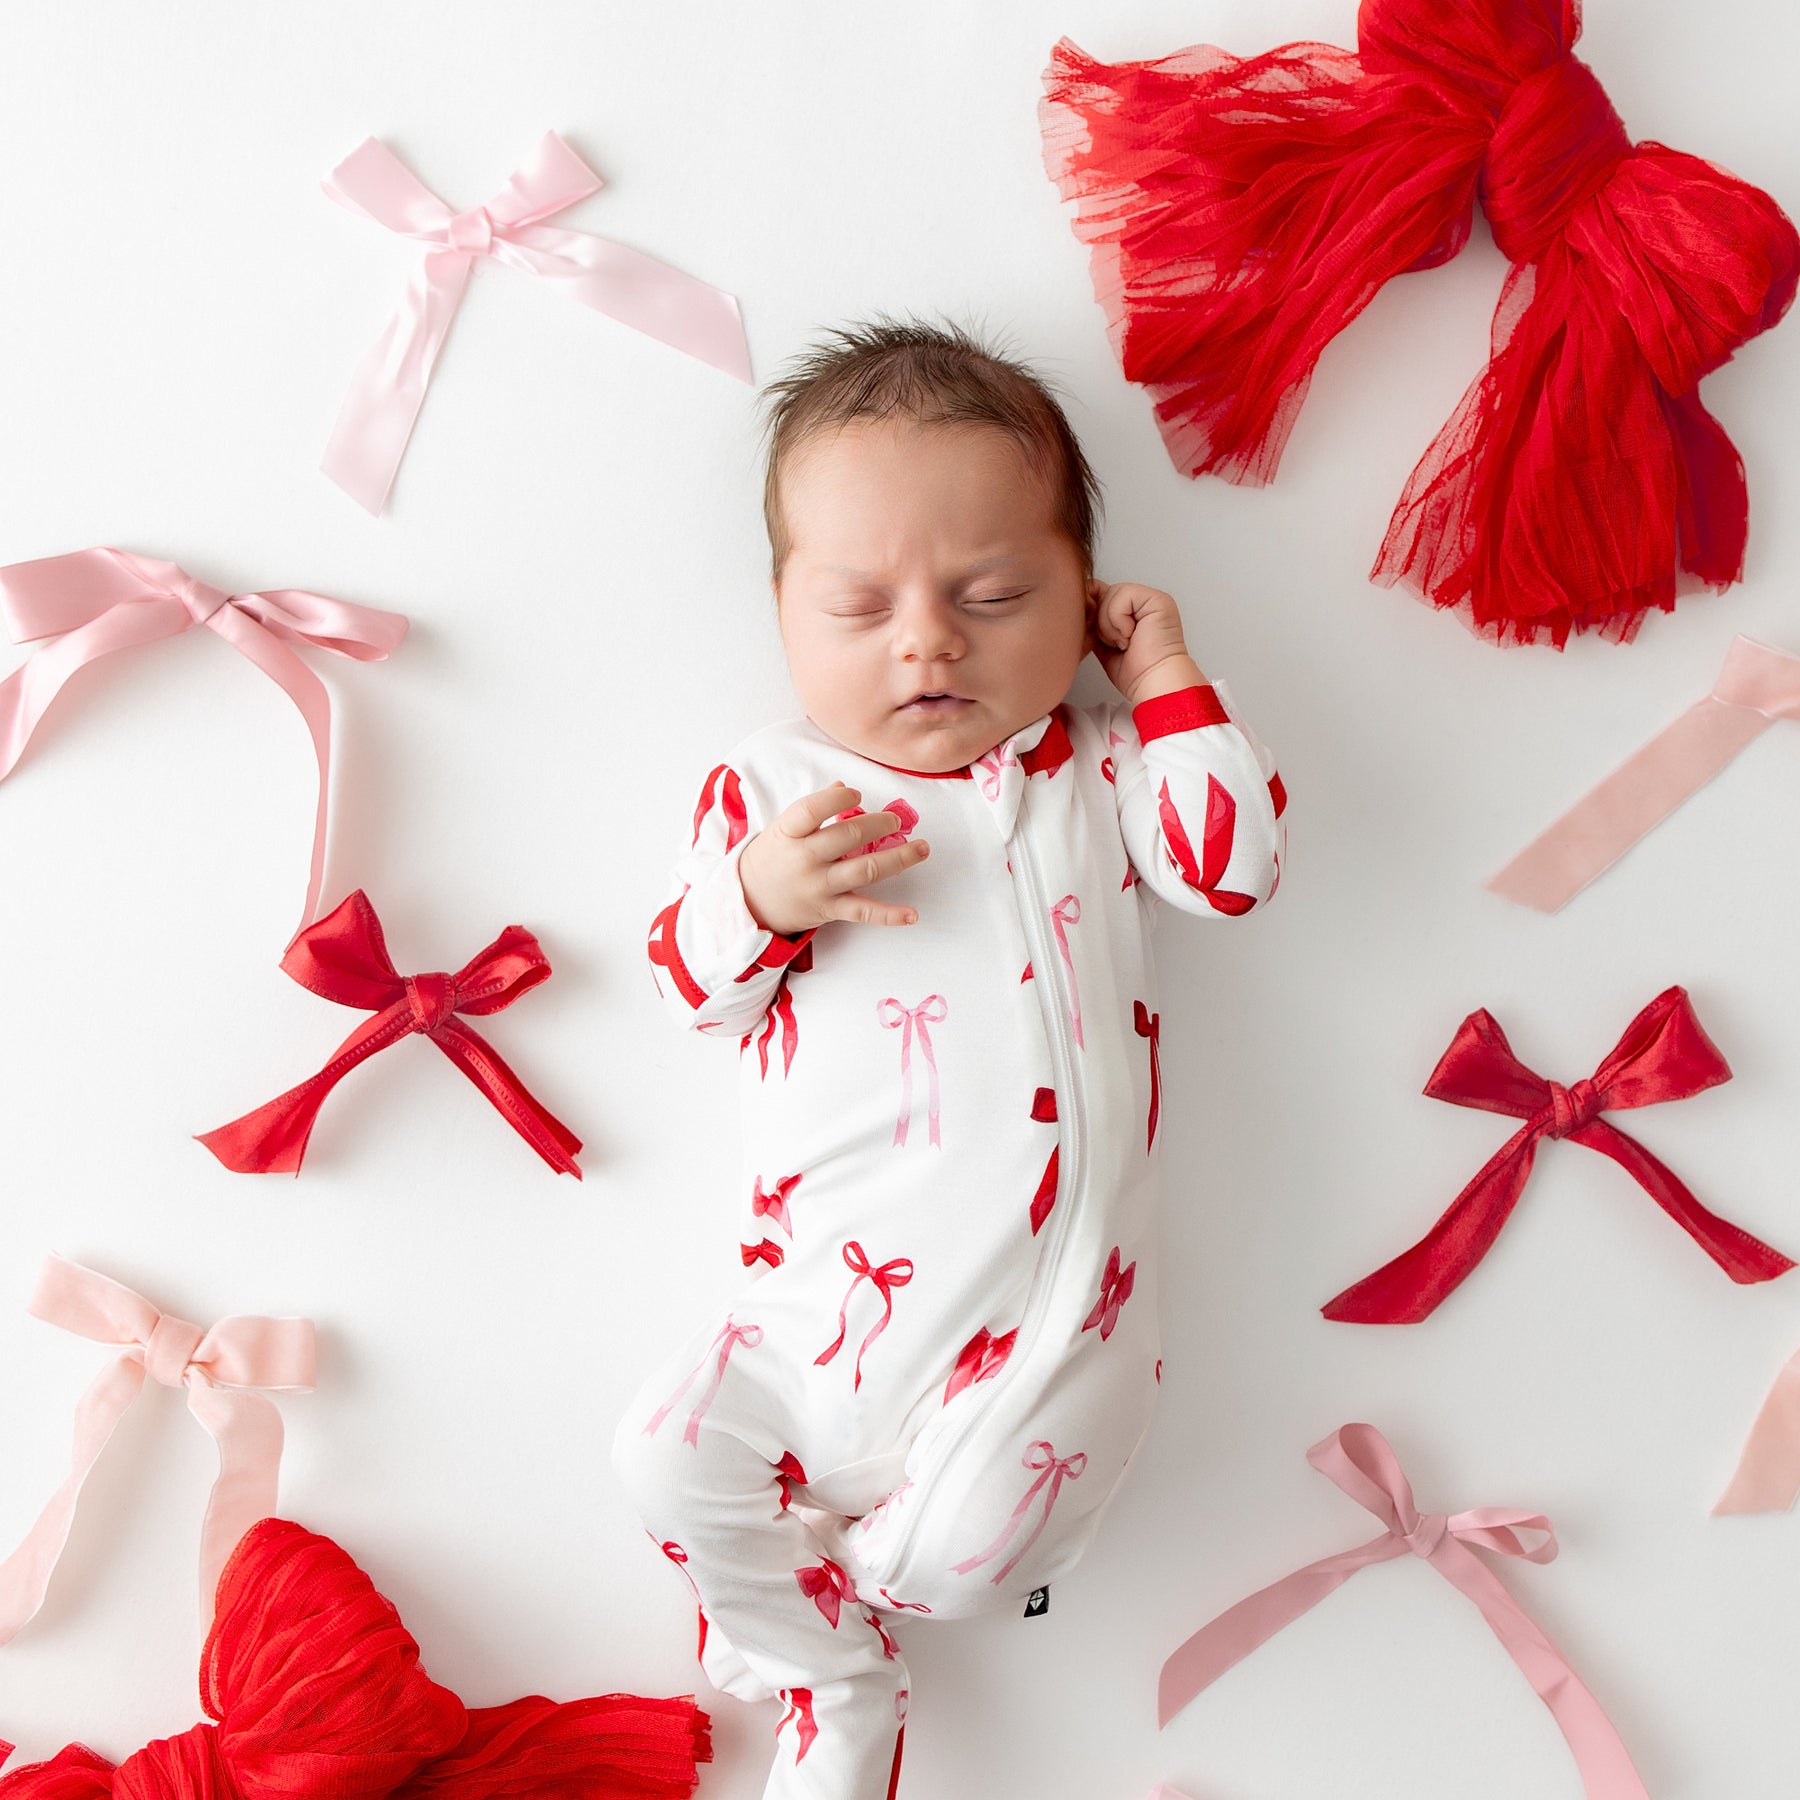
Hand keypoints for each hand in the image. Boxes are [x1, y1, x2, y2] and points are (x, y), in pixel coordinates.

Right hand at [738, 783, 930, 934]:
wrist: (750, 902)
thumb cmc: (773, 857)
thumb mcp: (783, 828)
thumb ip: (813, 809)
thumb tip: (842, 786)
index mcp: (788, 833)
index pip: (812, 809)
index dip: (837, 798)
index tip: (855, 794)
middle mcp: (804, 859)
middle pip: (848, 837)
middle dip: (879, 825)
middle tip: (896, 821)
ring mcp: (819, 886)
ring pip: (865, 870)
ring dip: (899, 858)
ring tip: (922, 848)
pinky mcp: (830, 910)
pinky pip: (864, 912)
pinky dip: (890, 915)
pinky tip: (913, 915)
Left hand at [1087, 580, 1206, 702]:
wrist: (1153, 684)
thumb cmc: (1135, 672)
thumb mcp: (1103, 641)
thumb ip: (1095, 620)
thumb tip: (1082, 601)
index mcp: (1132, 610)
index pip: (1101, 594)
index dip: (1092, 614)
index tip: (1100, 639)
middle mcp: (1143, 602)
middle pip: (1103, 593)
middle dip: (1101, 623)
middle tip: (1116, 644)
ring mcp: (1152, 599)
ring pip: (1111, 594)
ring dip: (1110, 625)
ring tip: (1125, 643)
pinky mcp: (1158, 600)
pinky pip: (1123, 596)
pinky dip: (1119, 621)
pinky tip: (1131, 637)